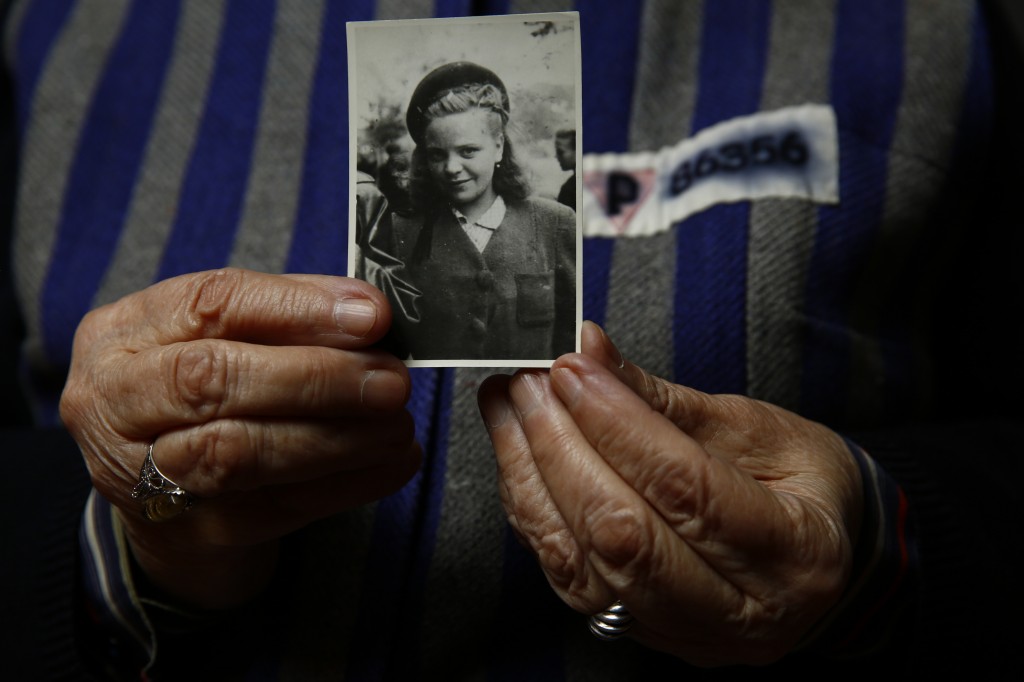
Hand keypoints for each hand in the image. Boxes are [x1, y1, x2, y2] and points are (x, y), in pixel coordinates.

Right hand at [61, 269, 419, 608]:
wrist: (161, 490)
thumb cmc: (201, 392)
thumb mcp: (220, 338)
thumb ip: (287, 317)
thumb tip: (369, 312)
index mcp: (121, 335)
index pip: (209, 305)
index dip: (298, 309)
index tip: (371, 316)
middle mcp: (113, 403)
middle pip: (212, 380)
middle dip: (317, 378)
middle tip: (390, 380)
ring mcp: (141, 476)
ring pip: (240, 452)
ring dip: (336, 436)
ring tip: (398, 424)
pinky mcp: (192, 531)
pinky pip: (278, 508)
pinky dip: (349, 482)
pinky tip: (394, 462)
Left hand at [477, 322, 861, 665]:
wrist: (823, 556)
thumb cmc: (800, 483)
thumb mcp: (754, 428)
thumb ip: (662, 399)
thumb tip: (588, 350)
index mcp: (797, 552)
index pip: (686, 489)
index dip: (618, 425)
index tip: (571, 370)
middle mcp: (742, 611)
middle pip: (625, 535)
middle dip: (562, 446)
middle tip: (529, 381)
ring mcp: (685, 633)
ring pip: (583, 564)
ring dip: (531, 476)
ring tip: (508, 407)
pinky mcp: (639, 631)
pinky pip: (567, 576)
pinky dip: (534, 511)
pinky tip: (516, 456)